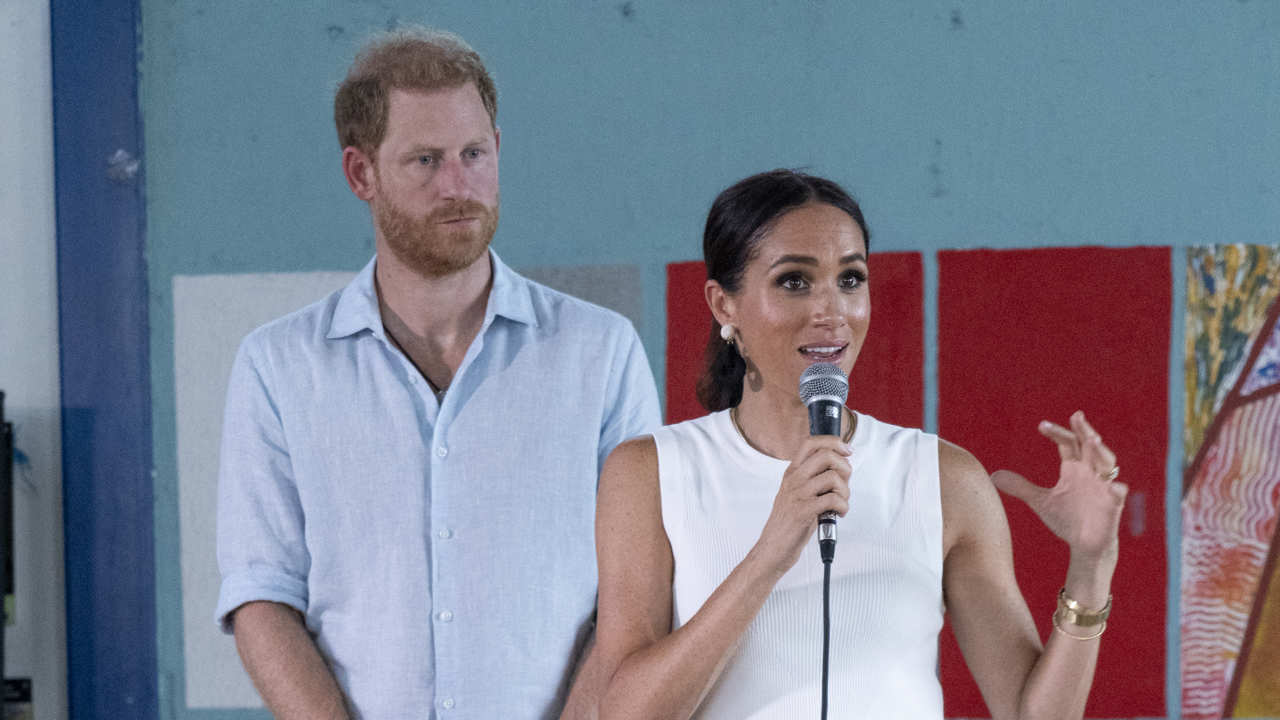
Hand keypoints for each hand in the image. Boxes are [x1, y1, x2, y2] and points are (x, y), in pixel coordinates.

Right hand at [754, 436, 850, 574]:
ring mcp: (797, 494)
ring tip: (841, 503)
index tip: (847, 451)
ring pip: (833, 477)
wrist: (772, 548)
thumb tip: (841, 466)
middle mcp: (793, 479)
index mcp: (792, 472)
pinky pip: (833, 499)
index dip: (833, 442)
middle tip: (845, 483)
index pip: (811, 442)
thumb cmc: (789, 523)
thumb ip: (813, 478)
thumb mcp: (796, 493)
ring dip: (845, 492)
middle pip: (826, 455)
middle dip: (845, 467)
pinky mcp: (803, 511)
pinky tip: (838, 513)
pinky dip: (843, 507)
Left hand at [991, 411, 1126, 560]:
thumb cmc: (1066, 519)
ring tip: (1092, 440)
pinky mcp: (1112, 505)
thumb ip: (1021, 487)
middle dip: (1084, 431)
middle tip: (1076, 416)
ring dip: (1100, 452)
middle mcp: (1090, 473)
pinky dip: (1117, 489)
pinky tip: (1114, 486)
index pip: (1068, 444)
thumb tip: (993, 476)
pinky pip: (1118, 494)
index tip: (1041, 426)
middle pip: (1089, 445)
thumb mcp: (1040, 501)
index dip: (1057, 433)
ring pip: (1106, 464)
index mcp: (1073, 469)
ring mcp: (1103, 487)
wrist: (1084, 545)